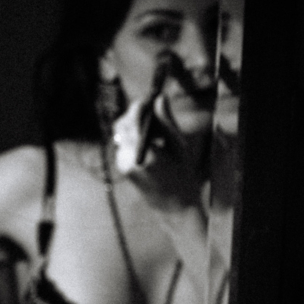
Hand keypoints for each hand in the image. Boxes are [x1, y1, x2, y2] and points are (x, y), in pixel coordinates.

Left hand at [112, 90, 209, 212]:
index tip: (150, 96)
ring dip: (136, 126)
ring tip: (157, 129)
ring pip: (122, 133)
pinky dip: (135, 137)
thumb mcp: (178, 146)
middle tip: (153, 109)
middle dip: (136, 114)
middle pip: (123, 124)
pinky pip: (124, 144)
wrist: (173, 206)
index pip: (133, 120)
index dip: (140, 105)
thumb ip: (167, 122)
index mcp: (144, 154)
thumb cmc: (182, 176)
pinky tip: (152, 141)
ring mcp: (122, 164)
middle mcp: (128, 159)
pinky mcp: (122, 167)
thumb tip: (160, 98)